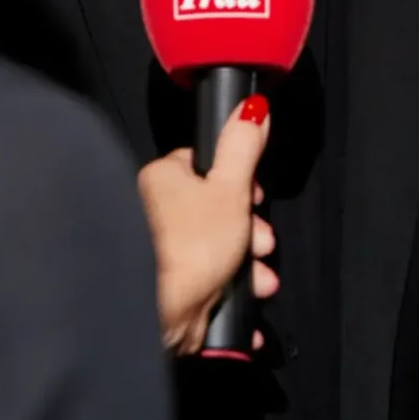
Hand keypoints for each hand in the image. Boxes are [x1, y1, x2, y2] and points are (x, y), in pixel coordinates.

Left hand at [140, 97, 274, 355]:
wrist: (163, 313)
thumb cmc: (195, 242)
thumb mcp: (230, 188)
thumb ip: (243, 146)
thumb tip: (253, 106)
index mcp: (161, 180)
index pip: (204, 166)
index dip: (238, 182)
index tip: (256, 199)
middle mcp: (155, 213)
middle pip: (217, 212)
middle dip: (250, 233)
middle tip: (263, 246)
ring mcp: (162, 254)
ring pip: (218, 250)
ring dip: (248, 267)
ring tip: (261, 283)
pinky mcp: (171, 288)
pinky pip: (210, 282)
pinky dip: (233, 293)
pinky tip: (249, 305)